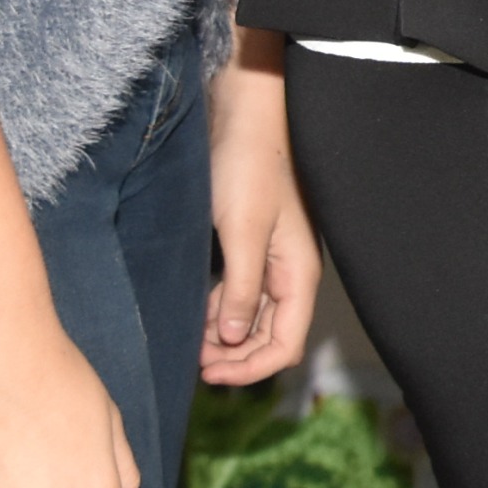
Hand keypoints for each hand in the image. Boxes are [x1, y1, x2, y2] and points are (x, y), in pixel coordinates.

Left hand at [203, 31, 318, 384]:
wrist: (245, 114)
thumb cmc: (249, 164)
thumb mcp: (242, 231)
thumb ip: (239, 288)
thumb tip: (232, 339)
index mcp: (298, 272)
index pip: (285, 344)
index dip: (250, 368)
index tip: (207, 374)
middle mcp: (290, 271)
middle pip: (270, 336)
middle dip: (235, 356)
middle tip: (192, 362)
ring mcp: (274, 258)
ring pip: (253, 317)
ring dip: (224, 335)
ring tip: (188, 340)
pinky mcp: (254, 244)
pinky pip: (241, 293)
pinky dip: (219, 310)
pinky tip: (195, 311)